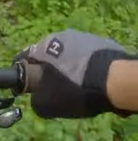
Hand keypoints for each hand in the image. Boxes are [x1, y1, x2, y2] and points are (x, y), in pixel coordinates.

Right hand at [15, 29, 134, 118]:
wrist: (117, 81)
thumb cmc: (75, 89)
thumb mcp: (47, 104)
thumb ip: (35, 101)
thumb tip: (36, 99)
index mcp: (43, 46)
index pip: (24, 58)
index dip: (24, 74)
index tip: (30, 87)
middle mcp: (61, 36)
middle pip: (49, 56)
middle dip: (49, 70)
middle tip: (55, 89)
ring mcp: (84, 37)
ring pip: (70, 56)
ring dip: (69, 68)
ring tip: (77, 88)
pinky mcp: (102, 43)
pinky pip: (88, 58)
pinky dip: (87, 68)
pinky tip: (93, 83)